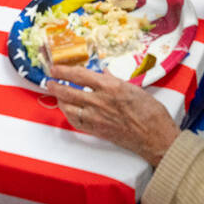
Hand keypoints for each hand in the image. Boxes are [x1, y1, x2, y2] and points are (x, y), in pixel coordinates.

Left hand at [46, 65, 179, 164]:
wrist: (154, 136)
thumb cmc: (150, 111)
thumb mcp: (133, 87)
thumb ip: (114, 79)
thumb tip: (103, 72)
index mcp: (110, 86)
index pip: (79, 75)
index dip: (63, 70)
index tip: (55, 67)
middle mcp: (99, 100)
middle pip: (68, 90)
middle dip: (55, 84)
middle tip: (49, 80)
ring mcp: (96, 117)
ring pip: (67, 107)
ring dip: (59, 99)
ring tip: (56, 94)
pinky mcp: (96, 130)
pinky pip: (75, 121)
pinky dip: (68, 114)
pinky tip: (67, 109)